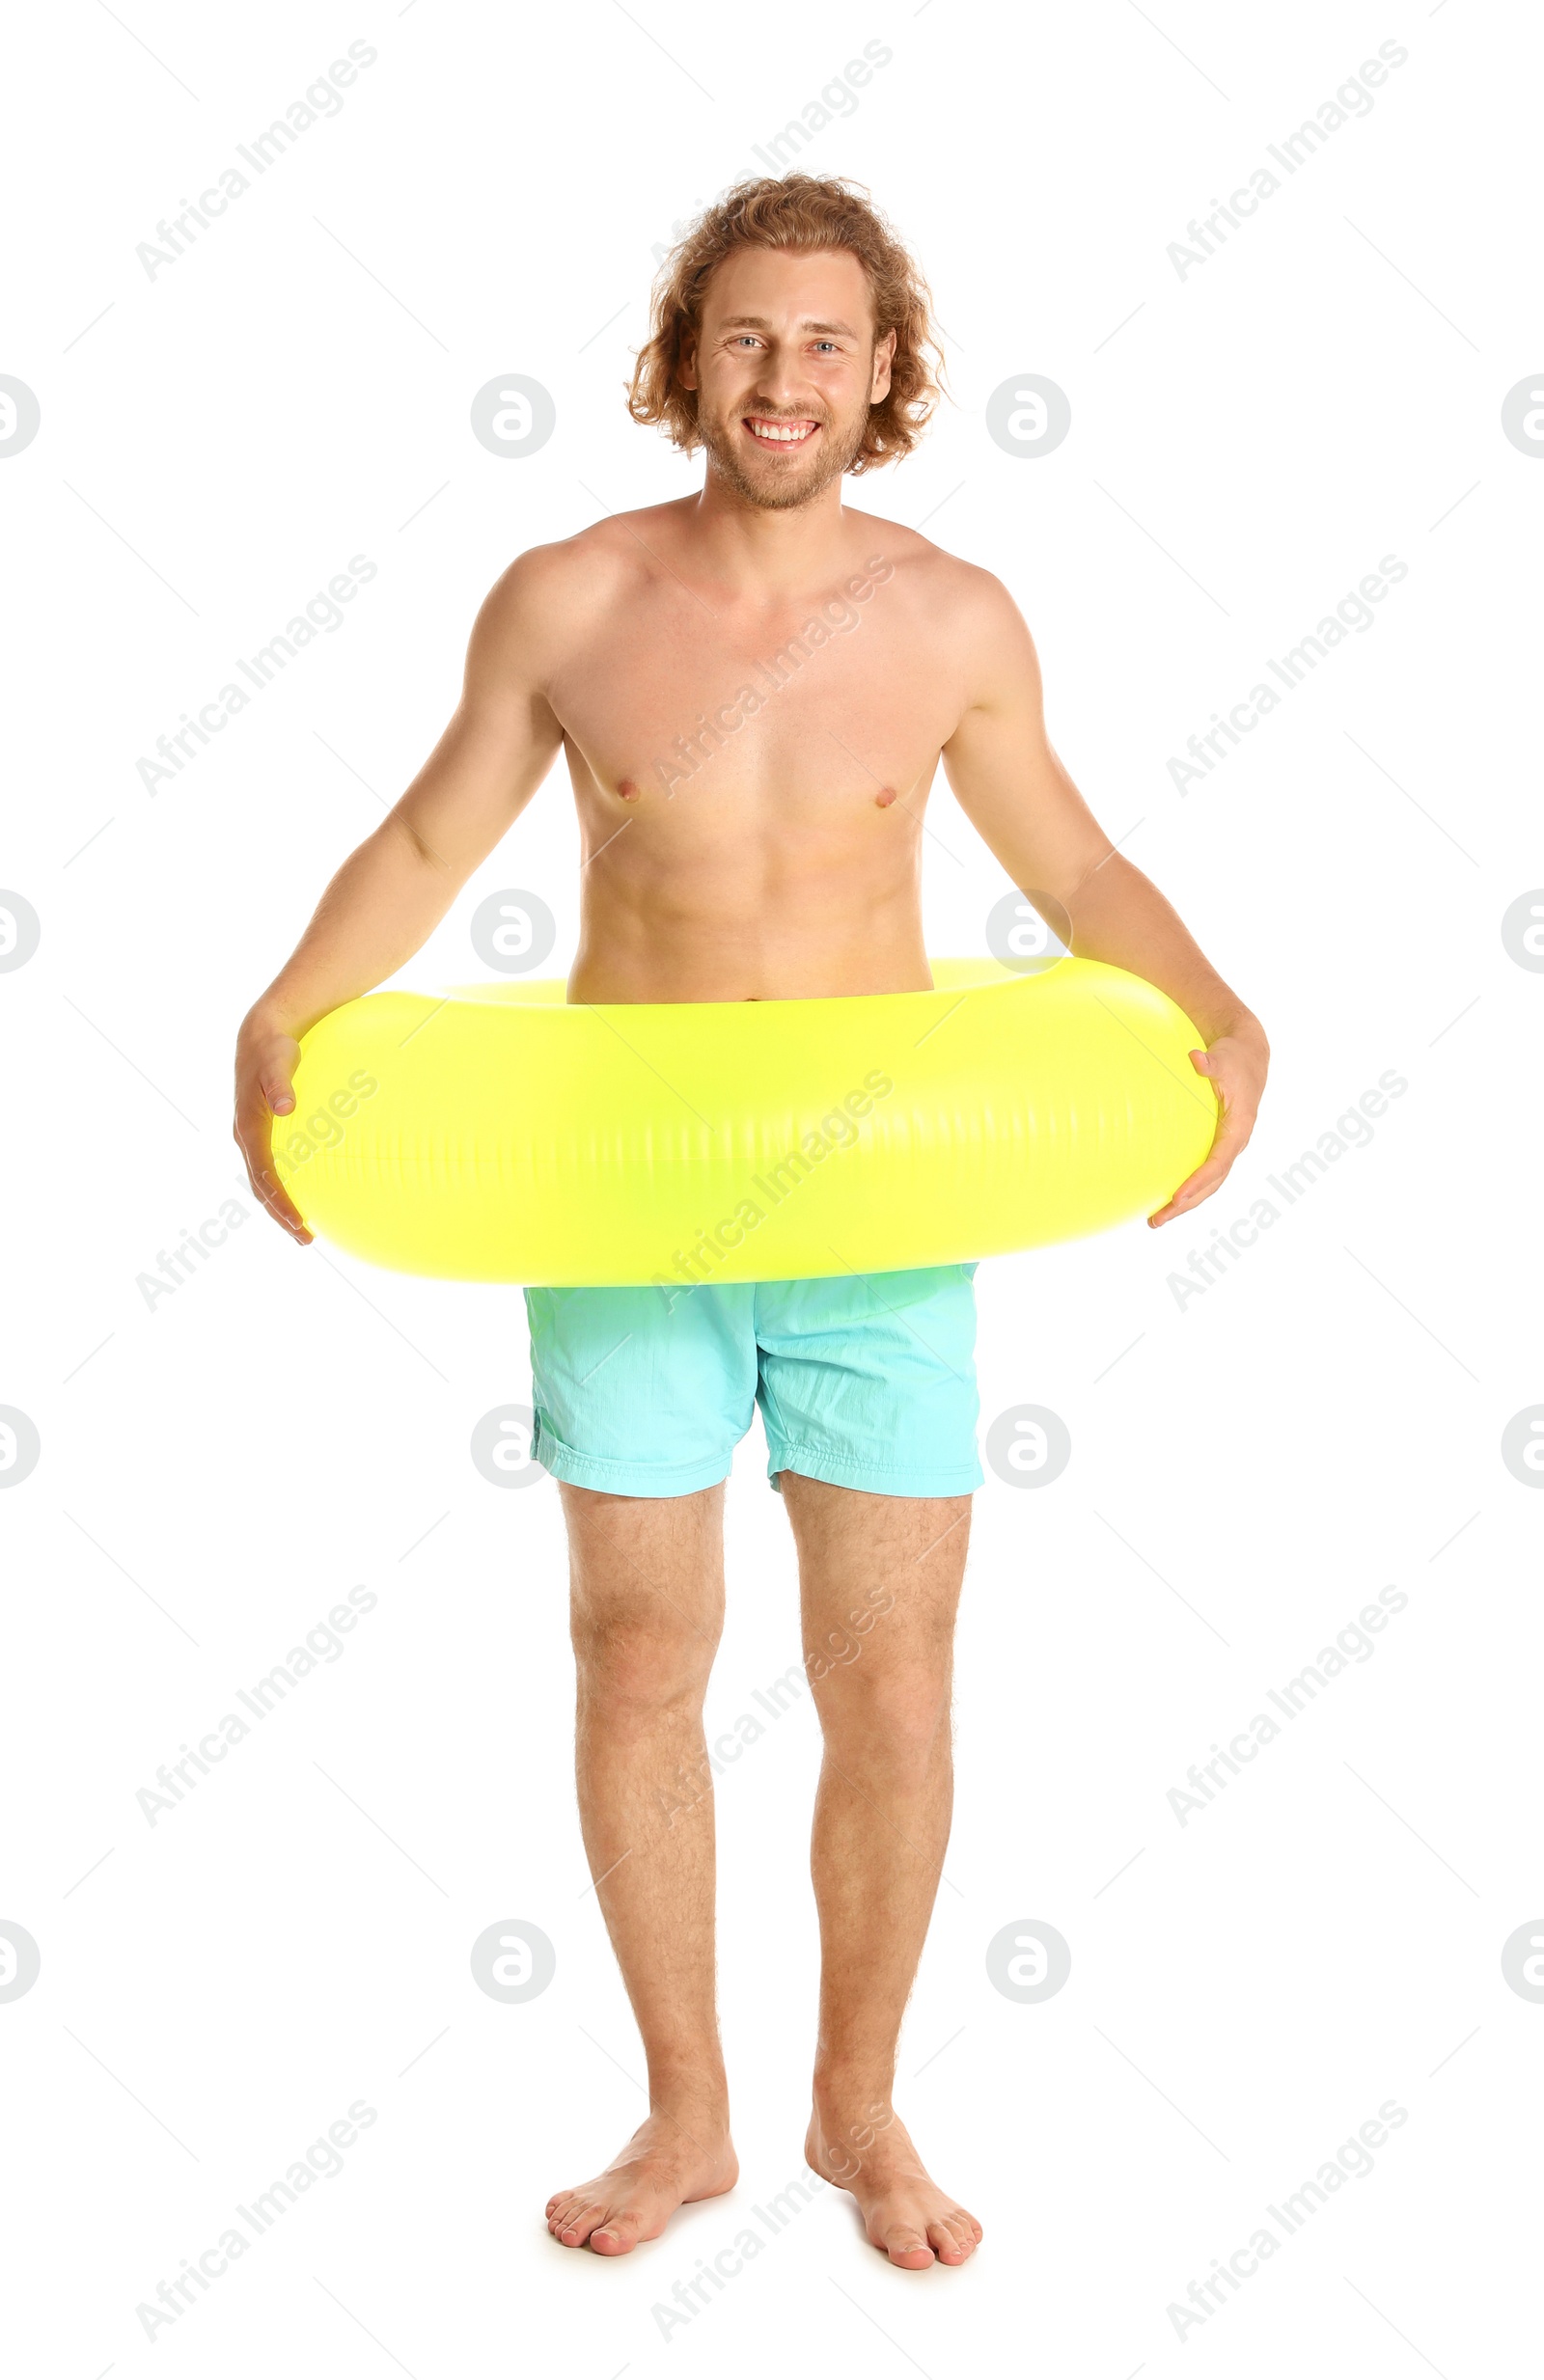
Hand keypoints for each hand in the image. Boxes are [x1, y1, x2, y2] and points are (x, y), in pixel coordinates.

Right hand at [234, 1015, 312, 1244]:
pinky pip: (272, 1167)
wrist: (261, 1034)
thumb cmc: (273, 1048)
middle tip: (305, 1239)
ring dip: (280, 1206)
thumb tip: (286, 1109)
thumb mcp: (277, 1062)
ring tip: (304, 1229)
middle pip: (261, 1188)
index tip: (300, 1222)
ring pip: (264, 1181)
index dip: (280, 1202)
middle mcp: (247, 1137)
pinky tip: (308, 1193)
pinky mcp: (264, 1131)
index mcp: (248, 1128)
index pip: (264, 1176)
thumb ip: (279, 1085)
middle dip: (281, 1215)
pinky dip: (284, 1186)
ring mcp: (254, 1136)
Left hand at [1148, 1024, 1268, 1227]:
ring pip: (1207, 1184)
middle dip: (1186, 1204)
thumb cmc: (1234, 1058)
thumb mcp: (1223, 1058)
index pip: (1218, 1163)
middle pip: (1211, 1184)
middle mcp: (1234, 1143)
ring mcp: (1225, 1146)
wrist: (1247, 1057)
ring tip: (1154, 1219)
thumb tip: (1196, 1058)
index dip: (1199, 1181)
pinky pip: (1202, 1172)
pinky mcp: (1216, 1144)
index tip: (1178, 1197)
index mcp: (1238, 1129)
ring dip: (1183, 1203)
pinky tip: (1161, 1196)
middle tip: (1157, 1219)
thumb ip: (1210, 1063)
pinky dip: (1185, 1187)